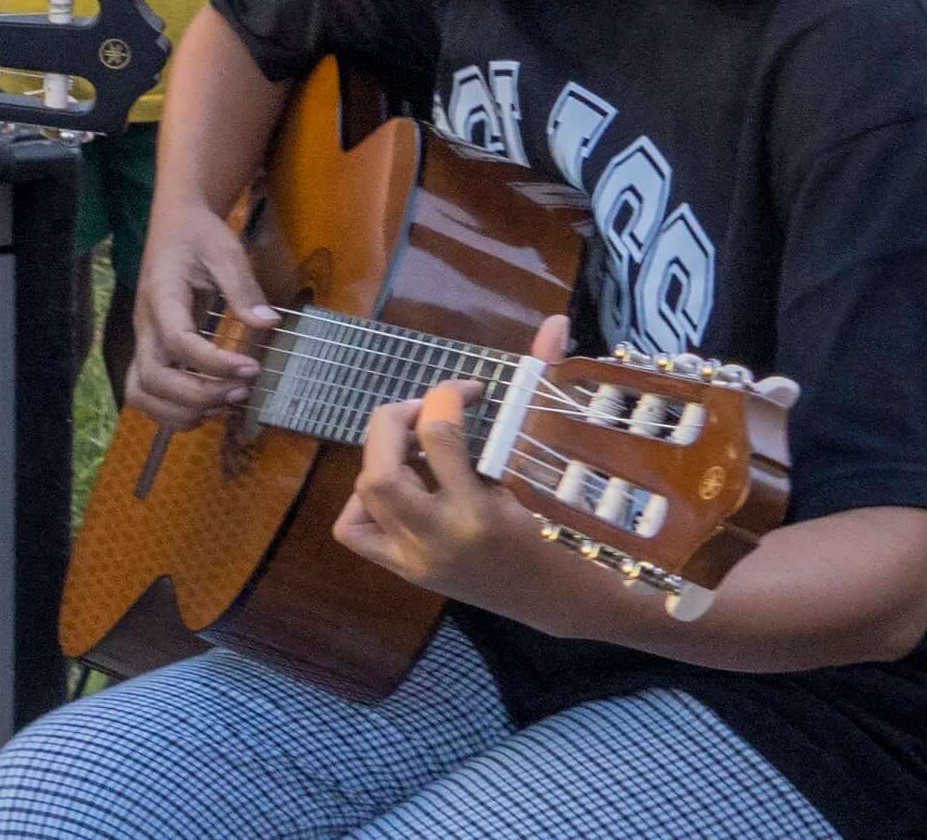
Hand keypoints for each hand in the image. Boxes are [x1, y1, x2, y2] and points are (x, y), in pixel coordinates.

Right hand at [128, 195, 275, 428]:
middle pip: (152, 378)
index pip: (177, 341)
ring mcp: (144, 341)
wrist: (175, 225)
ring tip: (226, 403)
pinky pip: (148, 393)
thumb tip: (269, 324)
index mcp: (161, 296)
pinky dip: (176, 410)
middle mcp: (144, 325)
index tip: (252, 368)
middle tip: (241, 391)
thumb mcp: (225, 251)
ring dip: (182, 410)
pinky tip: (211, 404)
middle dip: (198, 395)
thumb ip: (243, 288)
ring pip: (141, 392)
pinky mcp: (151, 351)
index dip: (213, 363)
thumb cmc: (198, 235)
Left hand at [329, 315, 570, 607]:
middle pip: (382, 472)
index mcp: (482, 513)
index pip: (440, 437)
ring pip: (365, 496)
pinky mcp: (406, 571)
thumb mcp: (552, 467)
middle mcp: (440, 539)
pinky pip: (354, 531)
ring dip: (380, 455)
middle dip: (394, 423)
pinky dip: (362, 500)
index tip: (470, 389)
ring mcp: (417, 559)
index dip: (449, 395)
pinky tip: (400, 485)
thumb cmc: (572, 530)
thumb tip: (553, 323)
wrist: (568, 603)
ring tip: (415, 443)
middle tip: (425, 409)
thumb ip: (541, 390)